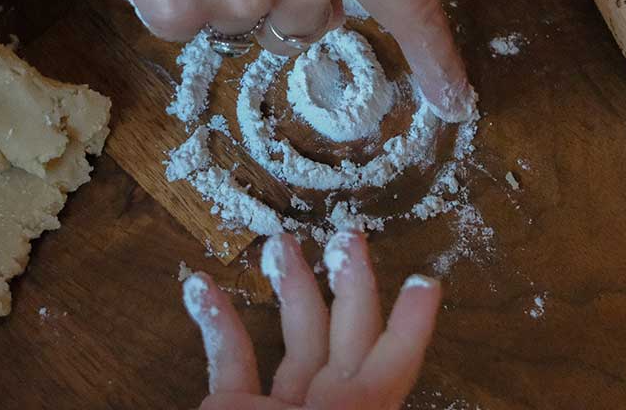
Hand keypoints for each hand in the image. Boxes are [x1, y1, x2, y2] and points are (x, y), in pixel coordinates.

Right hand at [182, 232, 440, 407]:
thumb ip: (373, 399)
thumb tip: (424, 332)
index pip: (395, 360)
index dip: (411, 322)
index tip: (426, 281)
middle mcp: (329, 409)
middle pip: (348, 333)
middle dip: (349, 281)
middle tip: (348, 233)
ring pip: (292, 337)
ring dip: (286, 288)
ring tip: (280, 242)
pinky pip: (229, 360)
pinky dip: (216, 322)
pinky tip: (200, 286)